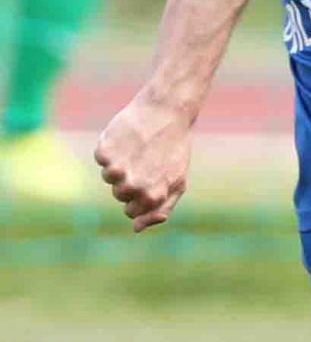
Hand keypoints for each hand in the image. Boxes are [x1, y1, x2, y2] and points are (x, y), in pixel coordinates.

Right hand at [94, 90, 194, 230]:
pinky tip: (128, 140)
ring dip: (119, 166)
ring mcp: (116, 169)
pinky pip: (101, 159)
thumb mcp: (178, 182)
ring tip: (138, 150)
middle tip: (147, 162)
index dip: (139, 198)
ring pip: (108, 179)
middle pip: (119, 196)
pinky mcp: (104, 152)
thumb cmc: (174, 149)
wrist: (167, 112)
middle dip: (130, 182)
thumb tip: (137, 229)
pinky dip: (111, 149)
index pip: (131, 213)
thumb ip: (161, 209)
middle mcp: (133, 186)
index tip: (150, 181)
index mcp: (152, 197)